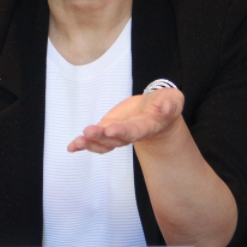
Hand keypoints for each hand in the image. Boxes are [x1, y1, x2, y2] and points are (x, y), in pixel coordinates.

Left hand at [67, 87, 184, 153]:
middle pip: (116, 139)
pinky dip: (84, 144)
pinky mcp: (109, 129)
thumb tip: (168, 107)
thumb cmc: (166, 104)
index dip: (123, 131)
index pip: (135, 131)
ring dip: (90, 143)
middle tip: (88, 132)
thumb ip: (171, 105)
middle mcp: (132, 134)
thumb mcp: (174, 100)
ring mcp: (119, 134)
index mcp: (148, 126)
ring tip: (76, 142)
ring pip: (104, 143)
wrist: (157, 111)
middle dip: (102, 137)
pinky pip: (96, 140)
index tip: (110, 130)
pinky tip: (72, 146)